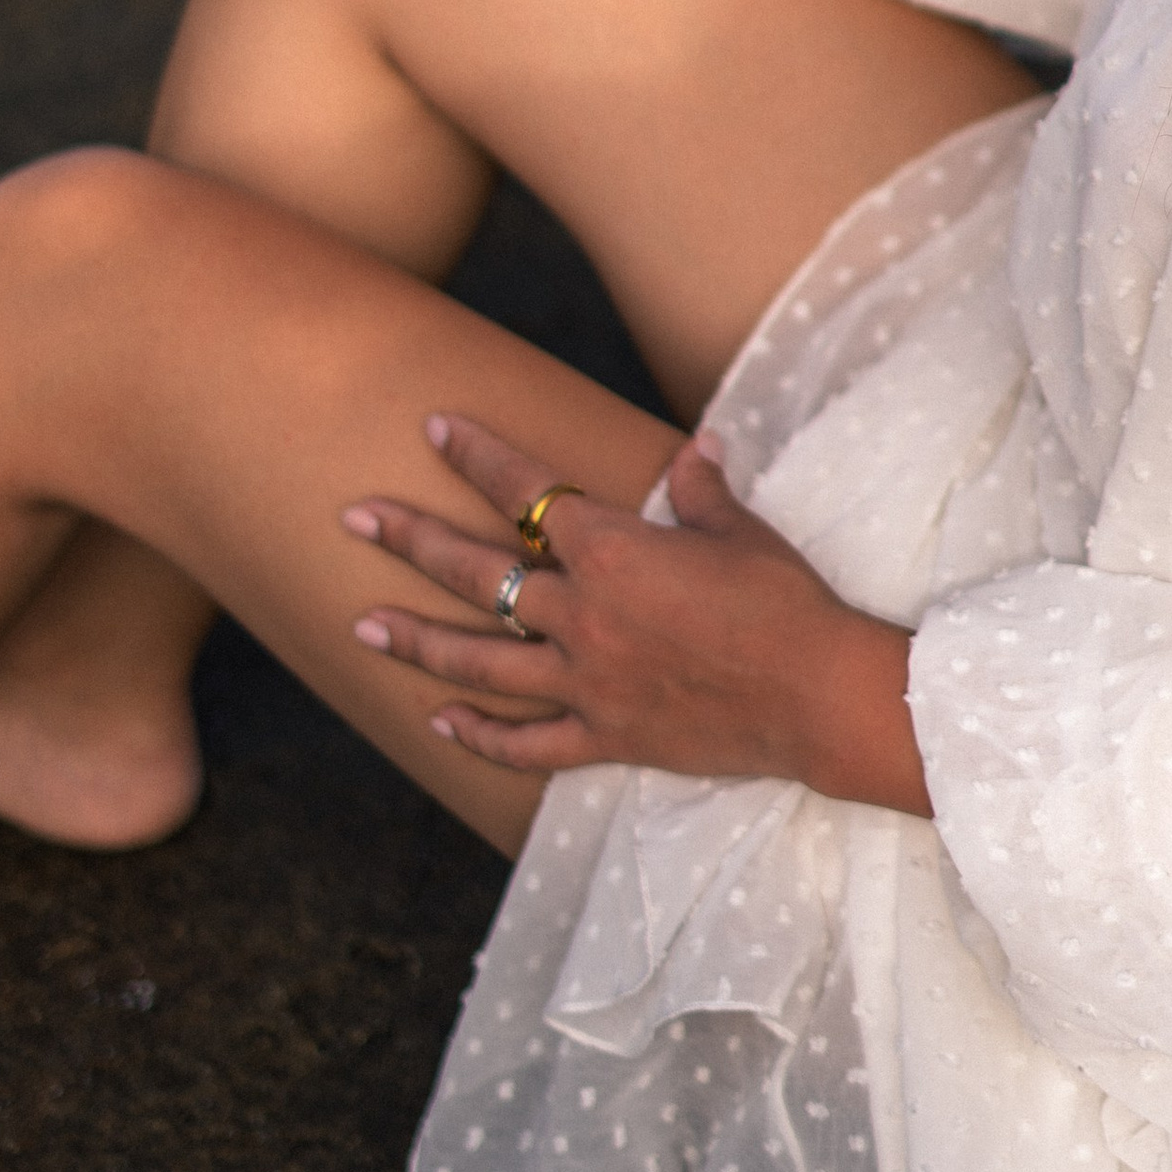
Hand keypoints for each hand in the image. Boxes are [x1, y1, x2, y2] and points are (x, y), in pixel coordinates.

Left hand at [340, 412, 931, 815]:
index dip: (478, 457)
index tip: (435, 428)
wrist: (817, 695)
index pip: (528, 493)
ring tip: (363, 628)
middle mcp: (582, 615)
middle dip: (410, 541)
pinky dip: (482, 735)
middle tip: (355, 519)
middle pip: (478, 573)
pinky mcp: (605, 737)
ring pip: (480, 662)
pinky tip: (441, 722)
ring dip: (417, 643)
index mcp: (612, 552)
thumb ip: (701, 491)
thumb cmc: (784, 603)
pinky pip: (527, 743)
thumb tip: (696, 447)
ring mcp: (586, 682)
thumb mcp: (741, 532)